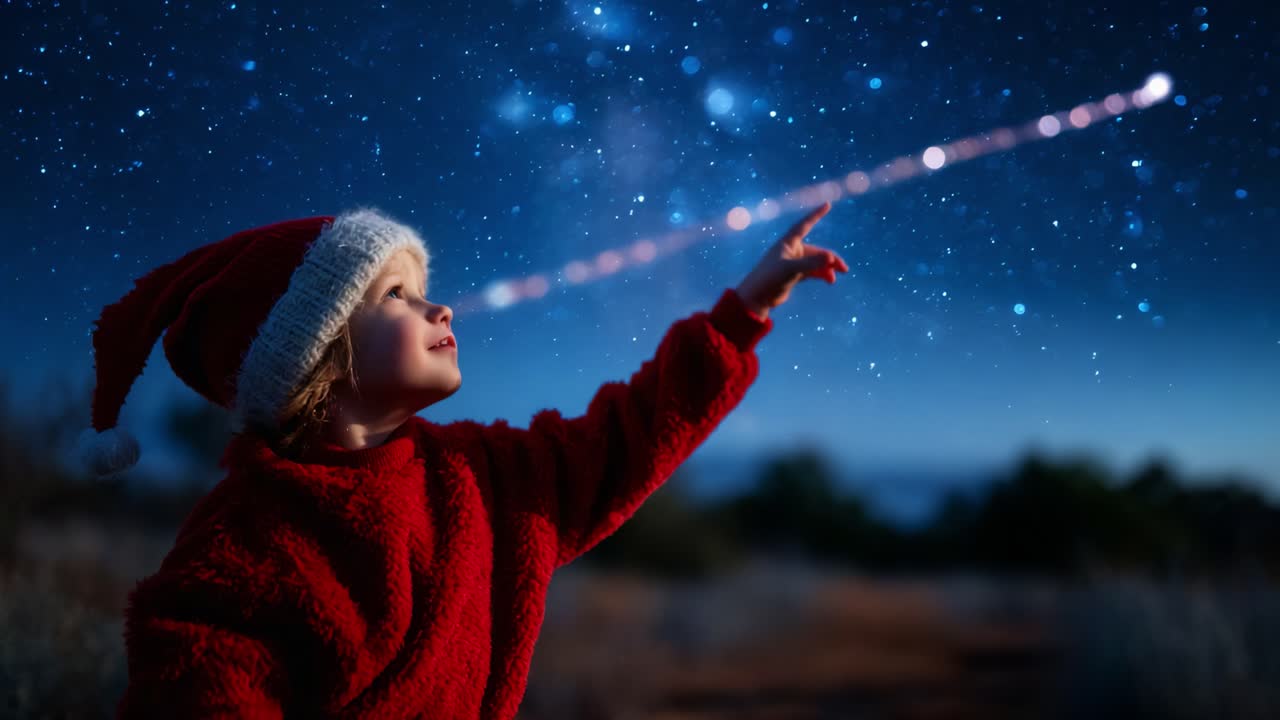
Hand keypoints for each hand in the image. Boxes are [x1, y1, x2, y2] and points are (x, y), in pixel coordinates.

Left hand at [735, 202, 848, 319]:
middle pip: (817, 251)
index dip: (816, 214)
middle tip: (843, 269)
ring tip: (834, 279)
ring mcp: (793, 263)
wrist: (757, 297)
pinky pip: (813, 271)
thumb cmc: (770, 278)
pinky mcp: (794, 275)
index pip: (804, 224)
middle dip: (830, 259)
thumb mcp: (790, 269)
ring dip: (828, 268)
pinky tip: (830, 280)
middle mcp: (791, 250)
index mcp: (787, 243)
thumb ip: (811, 264)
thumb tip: (831, 259)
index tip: (827, 204)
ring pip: (816, 262)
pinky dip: (822, 274)